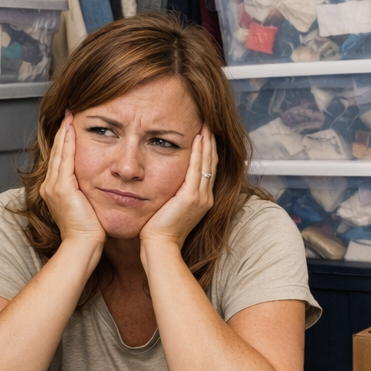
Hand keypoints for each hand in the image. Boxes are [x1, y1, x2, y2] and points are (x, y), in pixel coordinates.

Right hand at [40, 112, 105, 247]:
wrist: (83, 245)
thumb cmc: (90, 230)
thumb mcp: (87, 205)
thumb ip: (87, 191)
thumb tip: (100, 181)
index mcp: (55, 189)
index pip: (60, 158)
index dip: (65, 140)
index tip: (71, 123)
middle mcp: (50, 185)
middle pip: (57, 151)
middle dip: (63, 130)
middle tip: (68, 112)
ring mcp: (53, 186)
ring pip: (59, 151)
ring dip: (64, 131)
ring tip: (69, 114)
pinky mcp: (61, 187)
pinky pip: (65, 158)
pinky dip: (68, 142)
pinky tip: (72, 128)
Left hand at [140, 125, 216, 251]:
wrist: (160, 247)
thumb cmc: (158, 232)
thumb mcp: (168, 209)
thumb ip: (171, 195)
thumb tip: (164, 183)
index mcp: (201, 200)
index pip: (207, 170)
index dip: (207, 151)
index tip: (205, 134)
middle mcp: (205, 197)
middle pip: (212, 163)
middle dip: (211, 142)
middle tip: (209, 123)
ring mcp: (201, 197)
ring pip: (207, 163)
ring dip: (207, 142)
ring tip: (205, 125)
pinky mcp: (191, 197)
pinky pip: (197, 169)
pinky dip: (199, 152)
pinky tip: (198, 138)